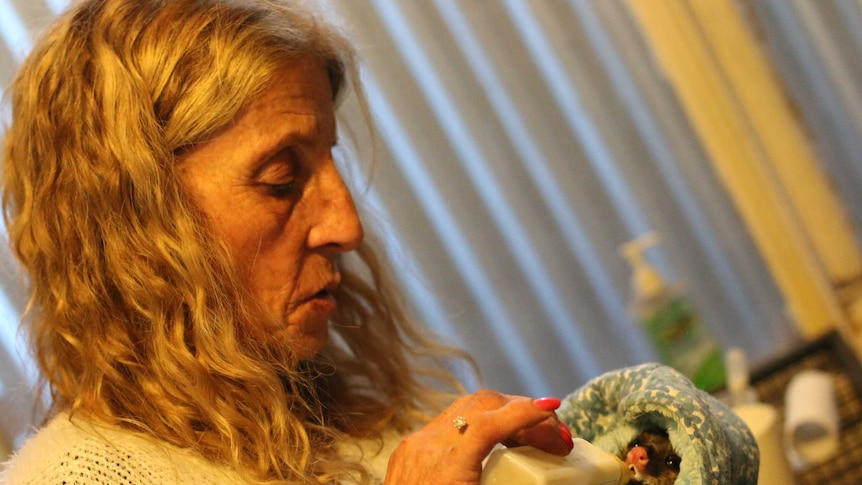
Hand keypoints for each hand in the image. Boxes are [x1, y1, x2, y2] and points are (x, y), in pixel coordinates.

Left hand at [384, 390, 573, 484]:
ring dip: (503, 413)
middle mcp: (428, 447)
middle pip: (482, 405)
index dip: (523, 412)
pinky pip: (448, 420)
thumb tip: (545, 478)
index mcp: (447, 469)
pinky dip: (479, 421)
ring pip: (465, 407)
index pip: (488, 423)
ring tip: (533, 436)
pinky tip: (498, 438)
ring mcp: (415, 444)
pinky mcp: (408, 447)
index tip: (552, 408)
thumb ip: (514, 483)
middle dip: (524, 411)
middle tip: (556, 436)